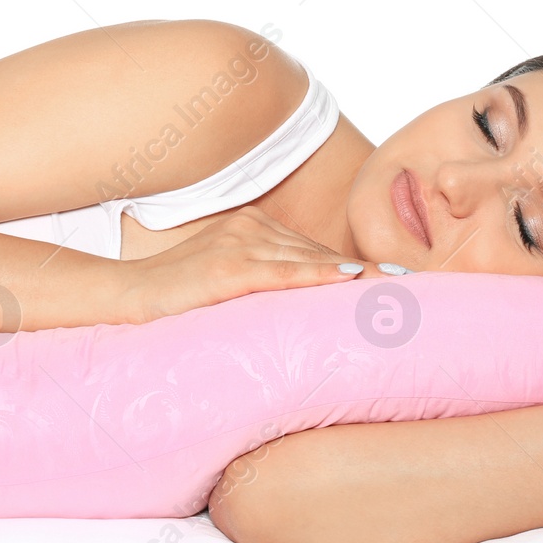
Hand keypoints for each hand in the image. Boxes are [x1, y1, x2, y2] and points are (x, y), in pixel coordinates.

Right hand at [114, 205, 394, 324]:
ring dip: (358, 277)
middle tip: (417, 290)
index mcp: (254, 229)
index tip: (402, 284)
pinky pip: (284, 272)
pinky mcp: (228, 266)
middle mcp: (253, 228)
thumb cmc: (174, 300)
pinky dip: (319, 277)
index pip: (316, 252)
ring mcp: (241, 243)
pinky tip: (350, 280)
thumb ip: (263, 287)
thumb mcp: (227, 288)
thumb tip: (305, 315)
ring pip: (311, 261)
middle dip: (369, 274)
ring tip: (399, 291)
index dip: (360, 270)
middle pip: (323, 254)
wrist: (124, 296)